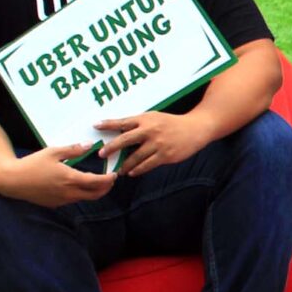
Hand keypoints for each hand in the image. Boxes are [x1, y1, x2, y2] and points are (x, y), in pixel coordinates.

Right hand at [0, 143, 117, 207]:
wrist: (12, 181)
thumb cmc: (32, 164)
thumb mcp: (53, 152)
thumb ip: (73, 149)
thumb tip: (89, 145)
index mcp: (70, 178)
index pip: (97, 182)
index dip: (109, 179)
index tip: (114, 175)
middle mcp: (69, 193)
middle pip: (95, 195)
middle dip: (106, 188)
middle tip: (110, 180)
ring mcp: (62, 201)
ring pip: (84, 198)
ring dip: (93, 191)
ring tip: (96, 181)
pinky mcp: (55, 204)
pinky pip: (72, 200)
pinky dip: (80, 194)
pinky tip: (77, 185)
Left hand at [94, 110, 212, 177]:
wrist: (195, 129)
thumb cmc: (172, 123)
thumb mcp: (155, 118)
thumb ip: (140, 124)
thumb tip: (121, 132)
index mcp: (146, 119)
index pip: (123, 122)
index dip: (108, 124)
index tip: (95, 126)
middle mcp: (150, 130)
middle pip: (125, 139)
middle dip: (111, 147)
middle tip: (101, 154)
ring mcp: (158, 144)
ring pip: (135, 157)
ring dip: (125, 165)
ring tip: (117, 170)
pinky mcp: (165, 155)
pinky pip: (147, 165)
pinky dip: (138, 170)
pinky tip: (132, 173)